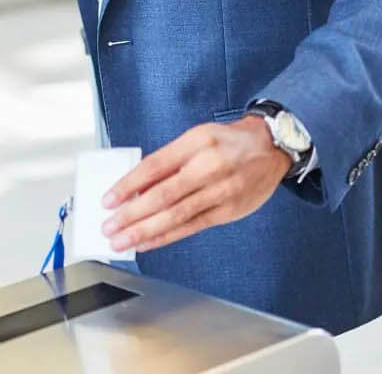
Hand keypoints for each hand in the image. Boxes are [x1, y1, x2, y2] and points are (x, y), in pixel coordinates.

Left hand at [101, 117, 290, 254]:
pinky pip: (192, 227)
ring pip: (176, 216)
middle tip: (109, 227)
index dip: (129, 185)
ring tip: (122, 241)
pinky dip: (167, 237)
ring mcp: (221, 192)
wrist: (272, 148)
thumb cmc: (229, 142)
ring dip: (145, 231)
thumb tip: (137, 186)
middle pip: (164, 195)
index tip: (109, 200)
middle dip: (132, 215)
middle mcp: (209, 167)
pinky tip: (148, 243)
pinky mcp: (228, 212)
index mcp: (197, 143)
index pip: (155, 166)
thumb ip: (169, 160)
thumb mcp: (197, 137)